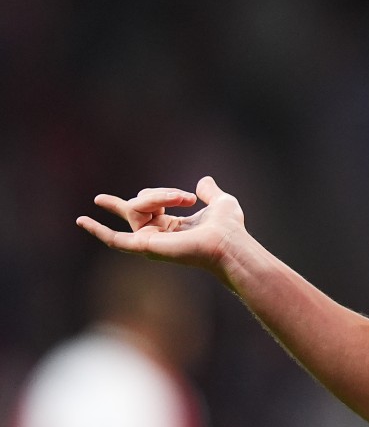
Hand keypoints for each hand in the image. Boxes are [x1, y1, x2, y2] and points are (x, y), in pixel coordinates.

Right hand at [76, 176, 245, 274]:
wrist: (227, 241)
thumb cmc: (229, 227)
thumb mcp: (220, 202)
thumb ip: (210, 192)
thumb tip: (203, 181)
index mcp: (172, 227)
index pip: (148, 205)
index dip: (162, 194)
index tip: (191, 198)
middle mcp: (157, 235)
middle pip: (137, 203)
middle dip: (159, 194)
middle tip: (186, 199)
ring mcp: (149, 241)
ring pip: (134, 208)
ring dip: (157, 197)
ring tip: (183, 199)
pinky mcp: (145, 246)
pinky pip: (114, 238)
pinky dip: (97, 229)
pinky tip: (81, 220)